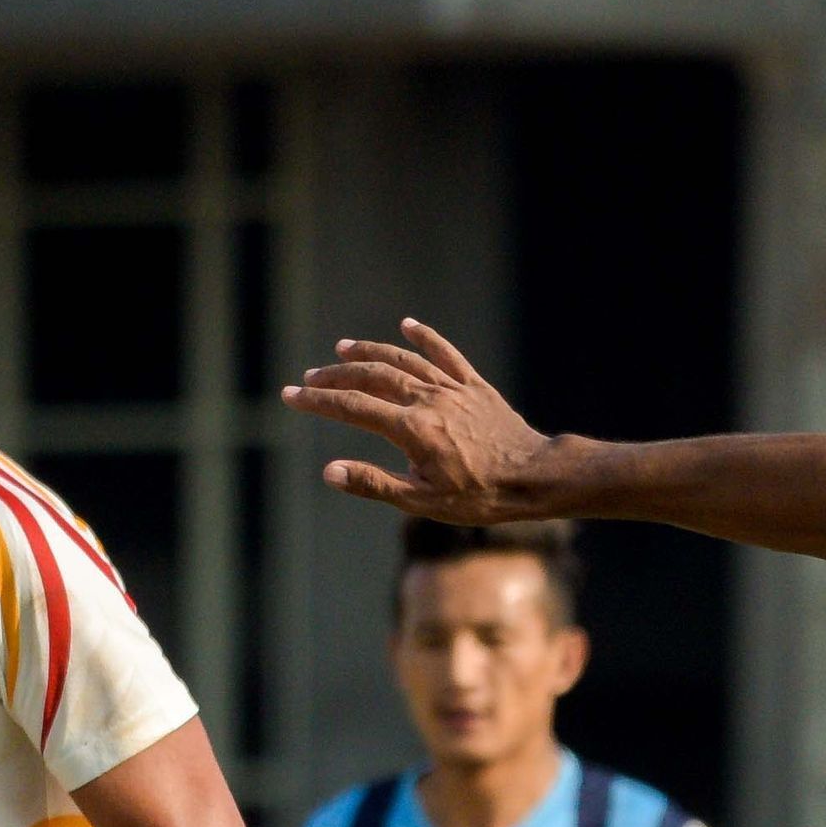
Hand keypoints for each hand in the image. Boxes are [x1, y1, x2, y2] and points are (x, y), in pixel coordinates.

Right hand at [284, 322, 567, 521]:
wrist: (534, 478)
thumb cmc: (479, 497)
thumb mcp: (422, 501)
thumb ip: (373, 484)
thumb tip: (329, 471)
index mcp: (412, 429)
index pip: (353, 408)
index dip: (319, 401)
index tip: (291, 395)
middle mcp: (429, 400)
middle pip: (373, 377)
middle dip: (337, 375)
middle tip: (311, 376)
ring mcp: (453, 389)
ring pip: (404, 360)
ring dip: (370, 351)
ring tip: (343, 348)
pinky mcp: (475, 386)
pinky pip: (447, 354)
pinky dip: (425, 337)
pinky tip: (408, 325)